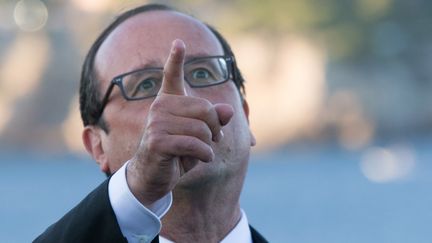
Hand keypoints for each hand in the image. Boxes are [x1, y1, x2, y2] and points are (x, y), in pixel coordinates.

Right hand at [126, 39, 233, 205]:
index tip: (179, 42)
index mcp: (169, 101)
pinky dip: (205, 155)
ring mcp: (156, 123)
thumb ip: (214, 120)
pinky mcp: (157, 141)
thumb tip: (228, 111)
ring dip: (209, 145)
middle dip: (216, 129)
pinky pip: (195, 144)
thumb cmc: (179, 152)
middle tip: (212, 140)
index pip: (172, 76)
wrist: (154, 176)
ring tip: (201, 151)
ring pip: (202, 129)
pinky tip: (200, 160)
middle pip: (206, 110)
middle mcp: (160, 107)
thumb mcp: (200, 134)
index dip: (176, 58)